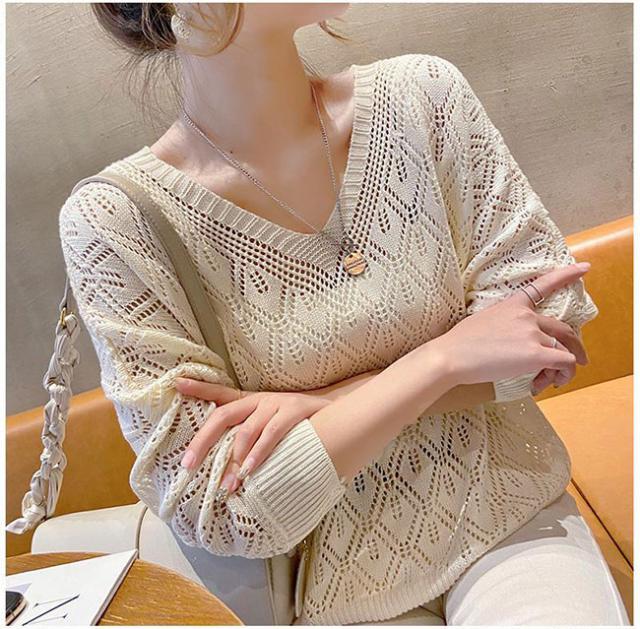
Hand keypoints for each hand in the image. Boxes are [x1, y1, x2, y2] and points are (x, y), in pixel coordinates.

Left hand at [173, 378, 331, 495]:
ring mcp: (277, 404)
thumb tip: (225, 466)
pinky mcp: (294, 411)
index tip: (177, 383)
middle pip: (223, 415)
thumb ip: (249, 436)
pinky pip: (271, 434)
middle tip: (188, 464)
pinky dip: (258, 454)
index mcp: (251, 401)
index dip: (198, 388)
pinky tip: (249, 471)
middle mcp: (260, 400)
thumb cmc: (297, 423)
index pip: (220, 393)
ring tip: (226, 484)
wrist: (336, 411)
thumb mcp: (269, 422)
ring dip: (234, 460)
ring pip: (246, 430)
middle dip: (203, 440)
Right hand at [430, 262, 590, 387]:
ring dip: (560, 368)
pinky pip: (565, 363)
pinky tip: (549, 382)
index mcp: (513, 305)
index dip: (566, 275)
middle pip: (563, 329)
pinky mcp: (536, 354)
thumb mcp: (482, 321)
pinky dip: (563, 374)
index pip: (543, 286)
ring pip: (564, 350)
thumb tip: (513, 345)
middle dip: (574, 345)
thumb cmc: (459, 343)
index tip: (584, 268)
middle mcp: (527, 316)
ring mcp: (533, 334)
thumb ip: (505, 326)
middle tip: (579, 359)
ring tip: (548, 381)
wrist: (451, 355)